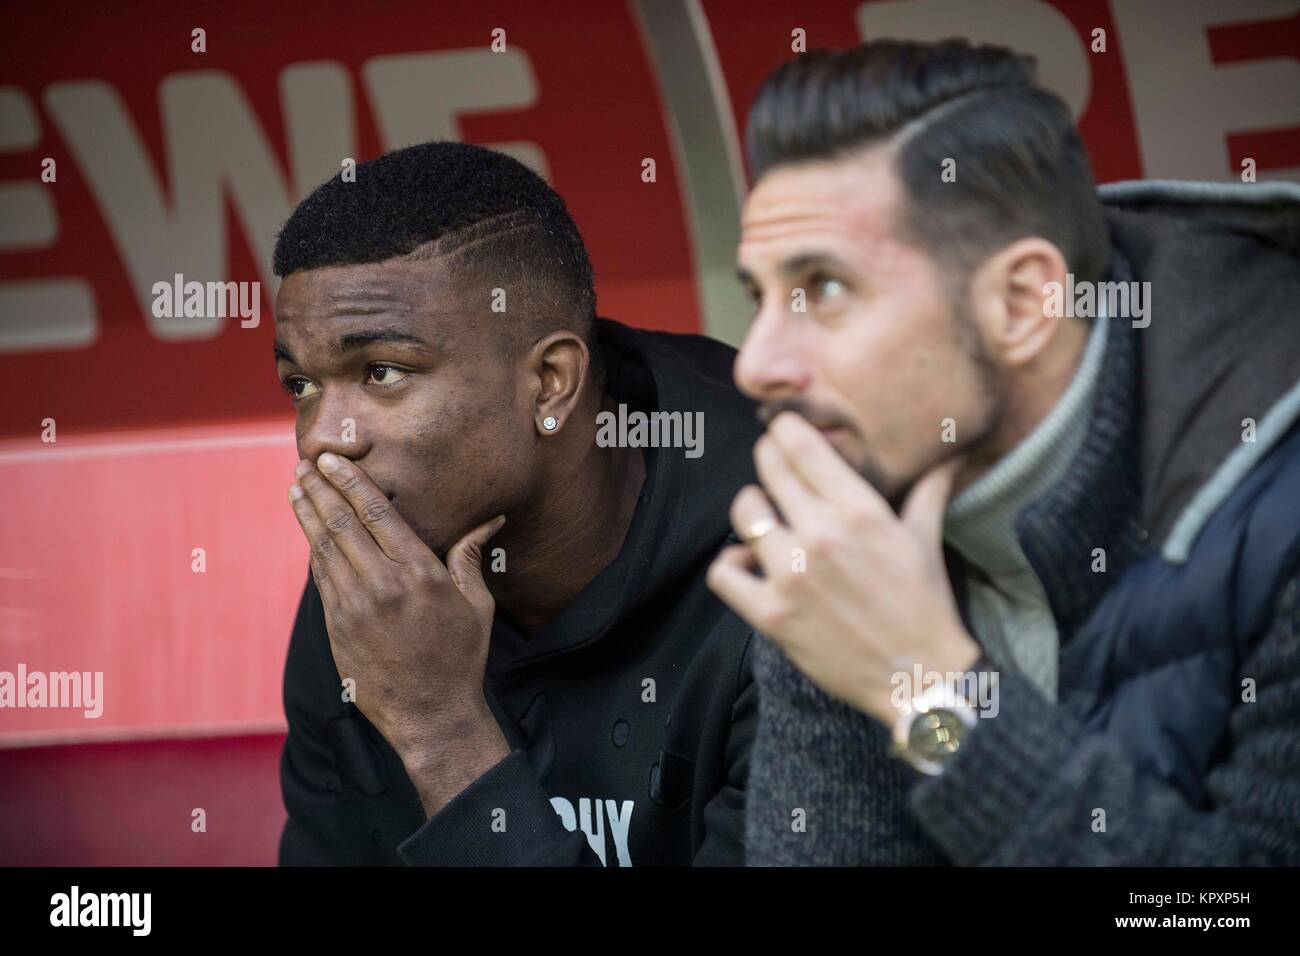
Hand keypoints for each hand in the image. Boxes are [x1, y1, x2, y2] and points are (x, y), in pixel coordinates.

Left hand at [288, 451, 509, 814]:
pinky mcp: (338, 627)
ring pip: (324, 548)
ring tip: (297, 488)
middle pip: (343, 523)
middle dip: (322, 489)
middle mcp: (383, 585)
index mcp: (420, 572)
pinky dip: (313, 550)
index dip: (351, 482)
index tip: (332, 460)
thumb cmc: (461, 657)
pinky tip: (308, 532)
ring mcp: (355, 607)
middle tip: (306, 463)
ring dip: (308, 514)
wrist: (431, 715)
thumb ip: (469, 556)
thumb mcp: (475, 604)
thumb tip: (490, 519)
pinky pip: (322, 578)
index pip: (377, 512)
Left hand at [706, 412, 979, 723]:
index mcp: (860, 510)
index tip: (781, 428)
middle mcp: (822, 535)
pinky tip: (747, 564)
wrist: (919, 677)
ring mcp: (792, 575)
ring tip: (766, 520)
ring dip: (751, 511)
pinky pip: (723, 573)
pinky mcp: (772, 613)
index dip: (784, 429)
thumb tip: (949, 454)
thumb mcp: (925, 538)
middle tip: (771, 465)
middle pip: (769, 469)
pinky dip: (729, 565)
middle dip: (767, 459)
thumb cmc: (924, 605)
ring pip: (744, 513)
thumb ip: (928, 489)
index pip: (802, 446)